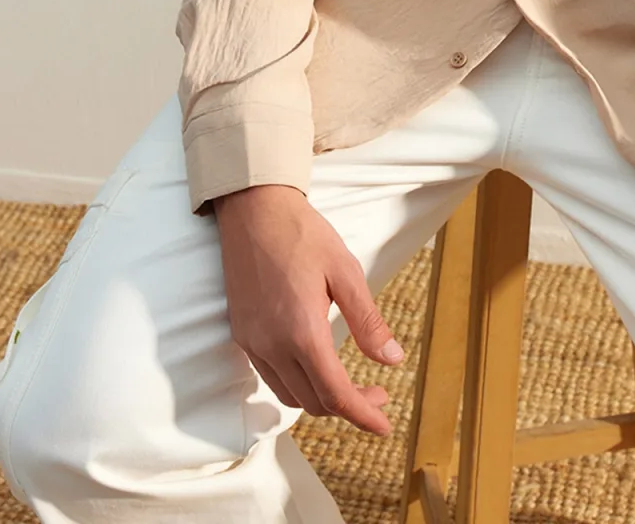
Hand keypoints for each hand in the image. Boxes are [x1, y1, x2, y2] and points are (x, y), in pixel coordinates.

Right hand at [213, 182, 405, 437]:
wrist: (254, 209)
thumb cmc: (303, 234)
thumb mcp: (346, 271)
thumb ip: (367, 321)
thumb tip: (392, 359)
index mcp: (302, 331)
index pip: (335, 394)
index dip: (362, 416)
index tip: (384, 426)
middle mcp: (272, 345)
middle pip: (313, 402)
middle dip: (348, 407)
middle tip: (378, 394)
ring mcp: (253, 341)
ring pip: (289, 395)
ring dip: (321, 399)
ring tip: (350, 384)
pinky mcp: (242, 333)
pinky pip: (271, 377)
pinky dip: (297, 384)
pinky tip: (316, 366)